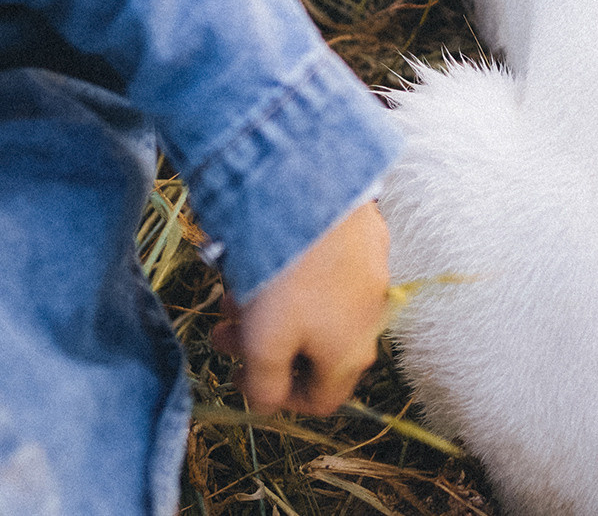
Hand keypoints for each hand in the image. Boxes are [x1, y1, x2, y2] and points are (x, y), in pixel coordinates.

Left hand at [208, 200, 389, 414]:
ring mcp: (373, 273)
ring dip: (275, 313)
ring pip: (321, 308)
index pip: (323, 401)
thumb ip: (264, 386)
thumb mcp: (263, 345)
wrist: (309, 194)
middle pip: (317, 351)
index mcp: (351, 354)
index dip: (279, 400)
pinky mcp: (367, 236)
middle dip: (265, 349)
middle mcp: (372, 318)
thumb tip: (266, 404)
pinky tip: (268, 259)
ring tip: (232, 293)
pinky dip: (298, 278)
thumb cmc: (285, 279)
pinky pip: (330, 271)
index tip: (243, 377)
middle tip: (224, 332)